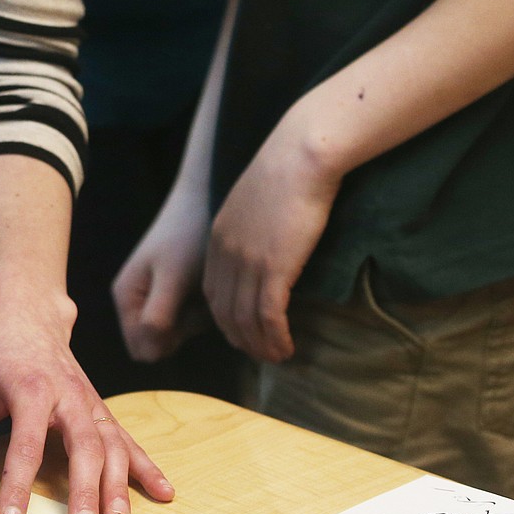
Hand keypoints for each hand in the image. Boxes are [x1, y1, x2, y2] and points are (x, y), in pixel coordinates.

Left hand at [0, 289, 173, 513]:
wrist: (26, 310)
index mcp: (30, 386)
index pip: (26, 443)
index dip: (20, 486)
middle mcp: (67, 393)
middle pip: (83, 444)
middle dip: (85, 489)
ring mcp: (89, 400)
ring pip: (111, 443)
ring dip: (118, 483)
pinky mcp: (99, 406)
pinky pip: (127, 437)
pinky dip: (147, 466)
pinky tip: (163, 492)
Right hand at [113, 182, 212, 362]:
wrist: (205, 200)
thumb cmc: (187, 237)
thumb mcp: (172, 278)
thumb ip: (157, 317)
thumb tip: (147, 356)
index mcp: (126, 297)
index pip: (142, 349)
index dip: (167, 341)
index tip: (184, 312)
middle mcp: (135, 300)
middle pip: (160, 343)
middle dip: (183, 329)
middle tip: (196, 297)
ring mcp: (155, 296)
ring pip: (176, 333)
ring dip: (195, 318)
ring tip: (202, 285)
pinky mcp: (173, 292)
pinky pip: (187, 317)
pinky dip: (201, 307)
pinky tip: (205, 283)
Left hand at [203, 114, 341, 362]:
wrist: (300, 154)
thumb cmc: (288, 169)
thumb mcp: (257, 200)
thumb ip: (253, 225)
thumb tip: (266, 241)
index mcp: (218, 237)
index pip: (212, 291)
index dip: (225, 317)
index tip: (243, 331)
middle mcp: (225, 253)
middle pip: (224, 312)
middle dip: (240, 338)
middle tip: (261, 353)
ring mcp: (247, 261)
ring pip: (245, 320)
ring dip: (261, 346)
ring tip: (278, 358)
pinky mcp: (273, 267)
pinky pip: (269, 317)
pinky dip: (276, 338)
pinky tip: (288, 348)